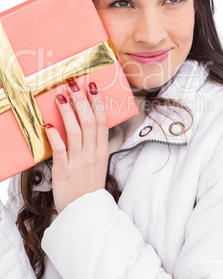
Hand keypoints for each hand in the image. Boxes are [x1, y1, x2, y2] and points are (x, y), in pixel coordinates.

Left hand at [45, 81, 108, 213]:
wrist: (85, 210)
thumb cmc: (90, 185)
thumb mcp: (99, 162)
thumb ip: (94, 144)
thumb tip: (88, 123)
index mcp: (102, 150)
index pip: (102, 121)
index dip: (97, 102)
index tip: (92, 87)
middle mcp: (92, 153)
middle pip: (89, 121)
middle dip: (81, 101)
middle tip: (74, 84)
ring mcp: (78, 161)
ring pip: (75, 131)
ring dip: (67, 112)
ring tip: (60, 96)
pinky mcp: (64, 170)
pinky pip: (59, 149)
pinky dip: (54, 136)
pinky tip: (49, 125)